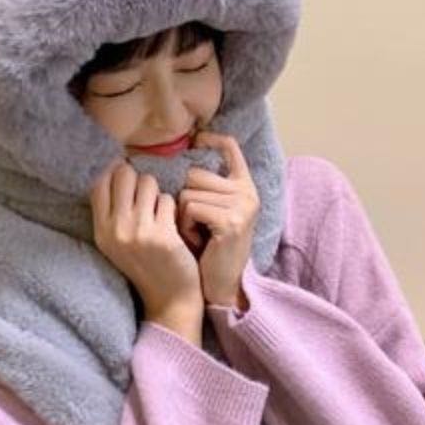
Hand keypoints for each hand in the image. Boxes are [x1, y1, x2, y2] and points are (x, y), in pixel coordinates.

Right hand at [89, 158, 203, 322]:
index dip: (114, 173)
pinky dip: (173, 208)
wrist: (169, 300)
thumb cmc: (146, 266)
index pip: (99, 183)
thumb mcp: (117, 243)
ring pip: (148, 183)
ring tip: (161, 211)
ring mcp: (139, 233)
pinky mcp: (162, 236)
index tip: (128, 178)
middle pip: (123, 175)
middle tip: (148, 195)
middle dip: (139, 179)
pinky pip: (168, 200)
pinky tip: (174, 225)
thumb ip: (112, 212)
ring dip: (158, 192)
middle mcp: (115, 230)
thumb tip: (116, 168)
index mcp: (101, 231)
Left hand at [176, 131, 258, 308]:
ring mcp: (241, 205)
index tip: (195, 139)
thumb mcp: (211, 211)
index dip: (211, 139)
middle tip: (194, 222)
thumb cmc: (209, 248)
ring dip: (183, 215)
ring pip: (188, 191)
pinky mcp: (231, 220)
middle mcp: (247, 192)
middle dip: (184, 197)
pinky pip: (190, 207)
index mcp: (244, 186)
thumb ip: (206, 186)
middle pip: (194, 173)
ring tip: (195, 233)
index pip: (230, 146)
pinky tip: (197, 240)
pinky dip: (185, 225)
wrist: (221, 285)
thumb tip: (177, 155)